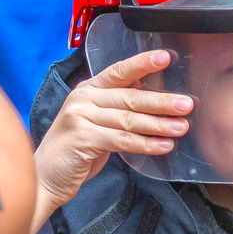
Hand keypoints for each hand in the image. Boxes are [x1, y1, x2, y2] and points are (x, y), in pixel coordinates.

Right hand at [33, 51, 187, 223]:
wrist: (45, 177)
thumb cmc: (76, 150)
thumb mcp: (97, 122)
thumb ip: (118, 109)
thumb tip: (152, 97)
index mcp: (88, 89)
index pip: (119, 71)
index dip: (143, 63)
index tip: (167, 57)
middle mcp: (83, 98)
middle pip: (130, 97)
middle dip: (162, 101)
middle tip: (187, 104)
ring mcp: (80, 117)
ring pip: (128, 119)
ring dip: (159, 124)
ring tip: (182, 127)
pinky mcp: (83, 138)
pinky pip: (122, 140)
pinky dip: (145, 144)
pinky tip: (164, 146)